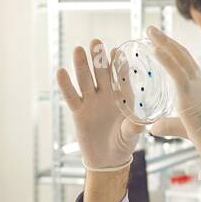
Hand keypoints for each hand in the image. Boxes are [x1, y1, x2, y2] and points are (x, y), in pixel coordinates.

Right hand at [55, 40, 143, 169]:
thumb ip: (133, 127)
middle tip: (96, 42)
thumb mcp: (131, 135)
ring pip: (86, 80)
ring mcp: (91, 102)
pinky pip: (71, 96)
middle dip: (99, 58)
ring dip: (82, 65)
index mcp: (123, 97)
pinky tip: (61, 71)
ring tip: (79, 49)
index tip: (117, 51)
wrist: (108, 159)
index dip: (118, 64)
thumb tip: (139, 122)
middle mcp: (106, 96)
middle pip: (101, 73)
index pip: (121, 77)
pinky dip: (66, 85)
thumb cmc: (123, 144)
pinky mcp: (78, 111)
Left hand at [145, 26, 200, 166]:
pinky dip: (165, 59)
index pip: (187, 64)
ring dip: (163, 42)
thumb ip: (169, 125)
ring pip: (179, 59)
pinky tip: (154, 49)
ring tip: (150, 30)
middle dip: (166, 41)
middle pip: (182, 56)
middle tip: (151, 29)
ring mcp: (197, 90)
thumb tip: (153, 127)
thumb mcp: (186, 130)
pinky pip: (177, 74)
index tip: (160, 41)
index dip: (173, 51)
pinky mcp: (191, 98)